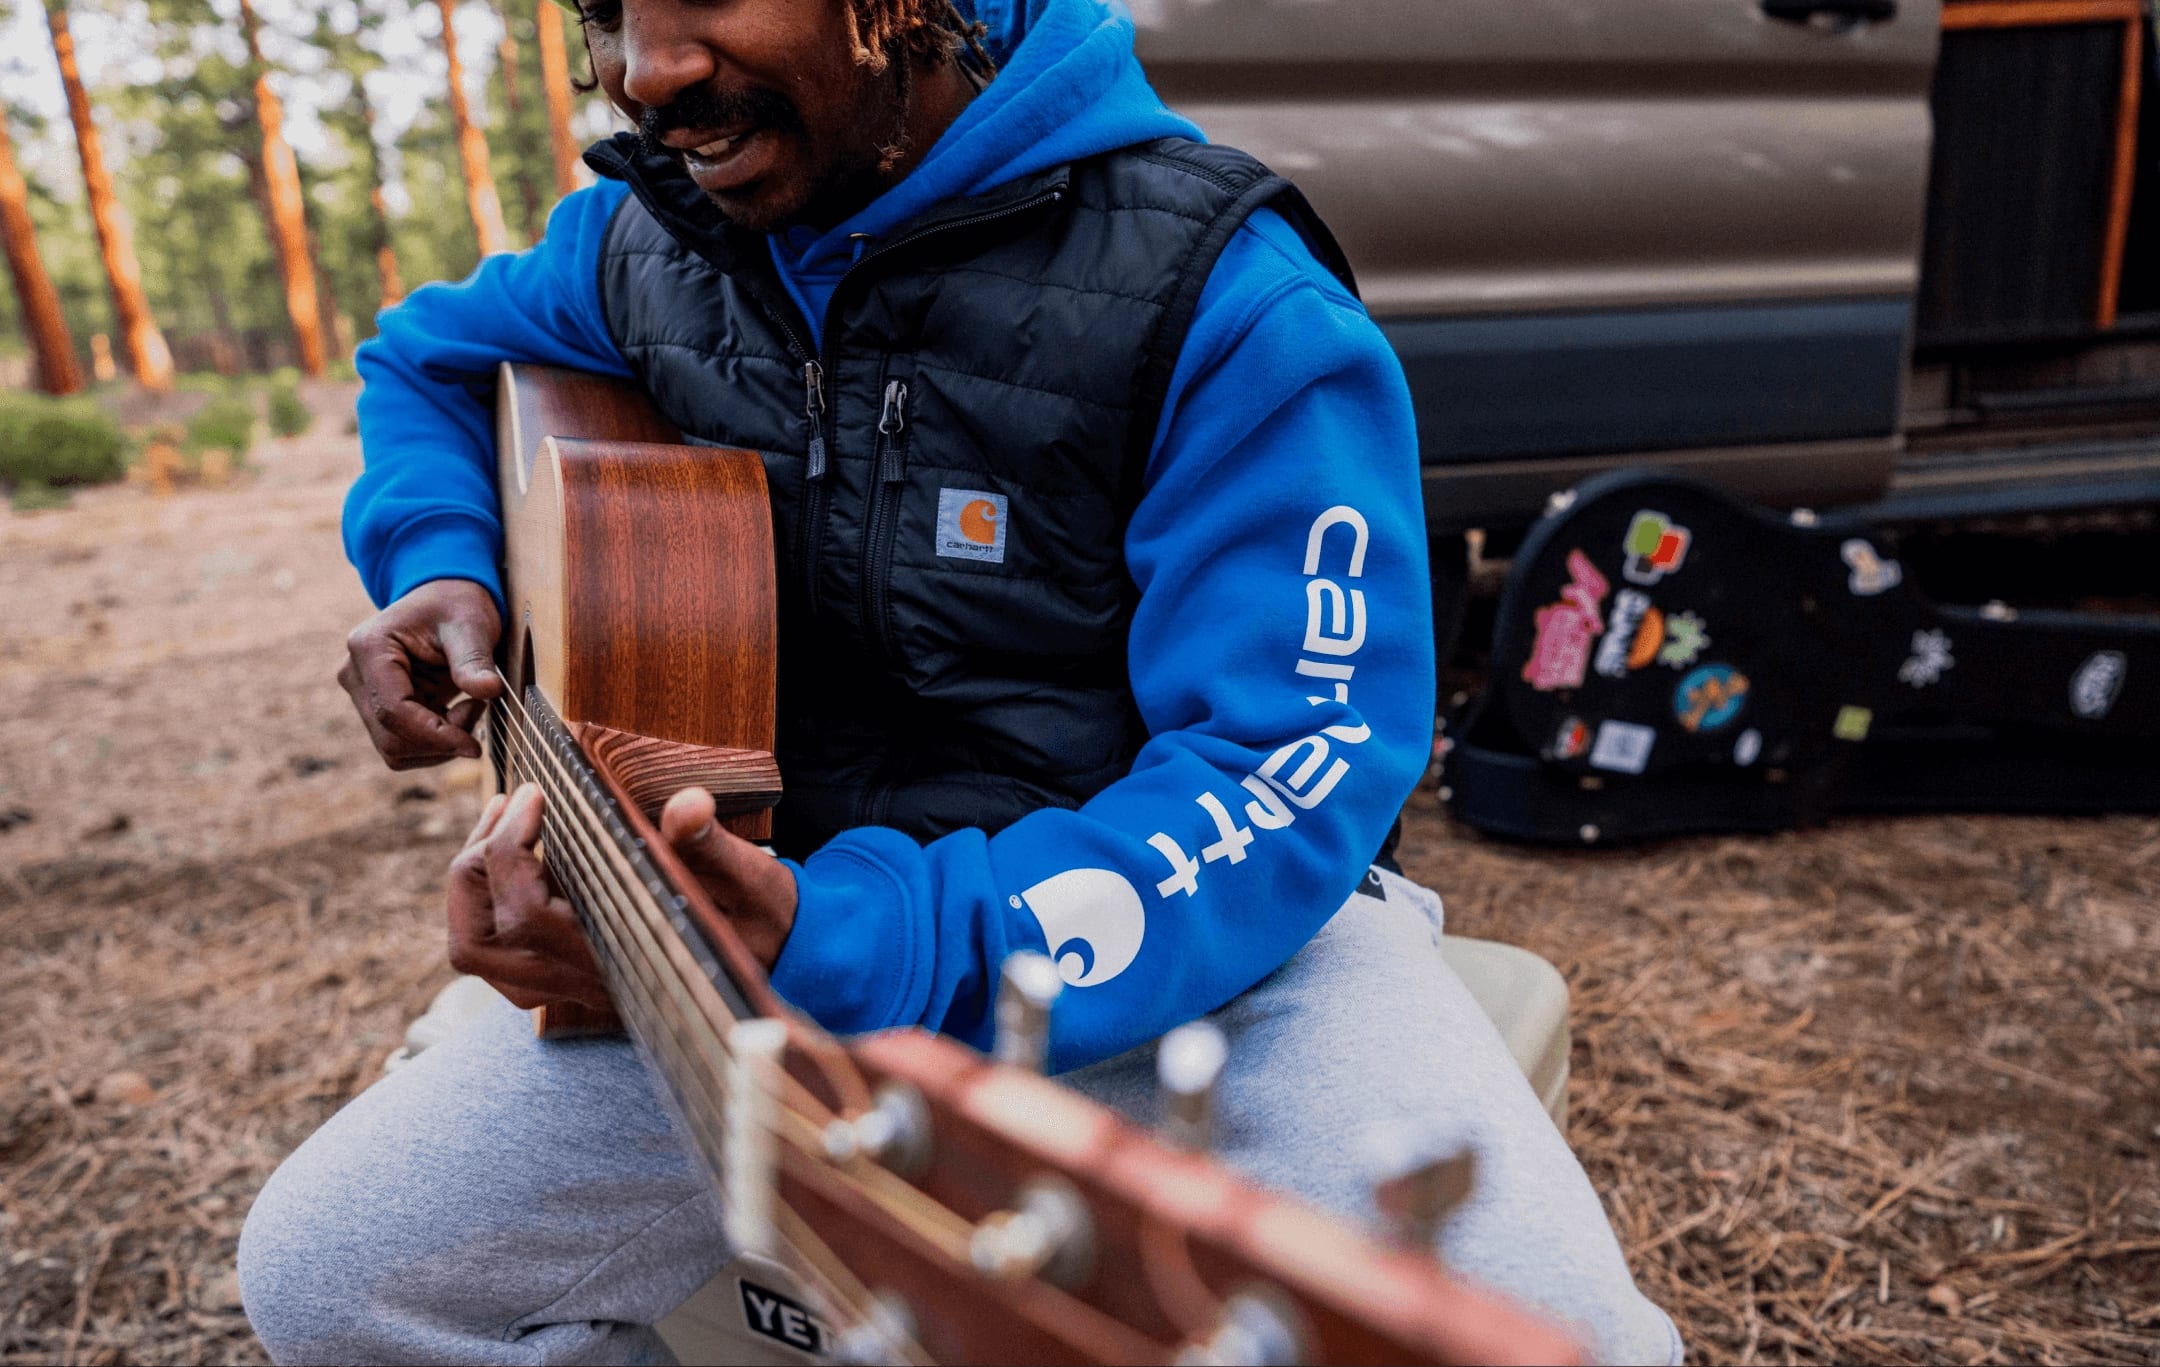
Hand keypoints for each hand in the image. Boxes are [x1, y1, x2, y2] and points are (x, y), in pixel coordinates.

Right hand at [339, 579, 502, 769]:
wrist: (445, 600)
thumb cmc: (456, 606)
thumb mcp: (471, 625)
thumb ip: (474, 659)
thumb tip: (489, 690)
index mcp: (370, 648)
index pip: (393, 711)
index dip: (434, 736)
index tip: (473, 746)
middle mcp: (356, 675)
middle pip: (390, 737)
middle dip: (439, 739)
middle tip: (477, 709)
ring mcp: (364, 695)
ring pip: (395, 748)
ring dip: (438, 744)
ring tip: (469, 707)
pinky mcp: (378, 708)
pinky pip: (403, 744)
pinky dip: (435, 742)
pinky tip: (457, 714)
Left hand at [445, 783, 798, 1010]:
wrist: (784, 960)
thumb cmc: (766, 920)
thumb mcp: (752, 878)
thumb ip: (713, 846)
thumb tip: (687, 804)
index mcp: (616, 955)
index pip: (526, 913)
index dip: (510, 848)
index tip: (534, 793)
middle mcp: (582, 979)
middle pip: (478, 941)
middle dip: (477, 863)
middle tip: (511, 803)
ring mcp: (571, 984)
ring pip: (479, 953)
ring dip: (471, 887)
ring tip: (502, 824)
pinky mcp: (572, 975)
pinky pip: (499, 956)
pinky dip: (487, 907)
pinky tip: (518, 861)